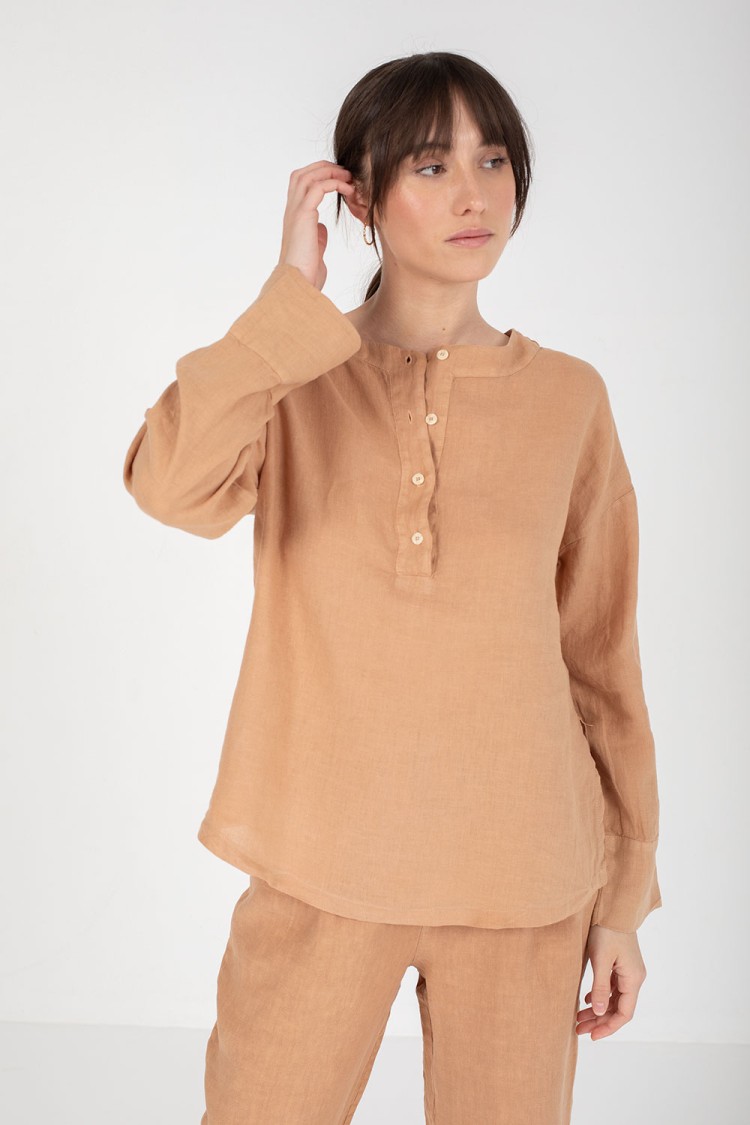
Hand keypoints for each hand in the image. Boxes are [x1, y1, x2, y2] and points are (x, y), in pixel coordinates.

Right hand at [278, 160, 356, 290]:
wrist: (299, 282)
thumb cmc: (306, 271)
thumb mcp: (314, 248)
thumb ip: (317, 235)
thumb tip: (321, 228)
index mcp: (294, 217)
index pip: (301, 184)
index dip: (319, 176)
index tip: (339, 180)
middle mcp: (291, 210)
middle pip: (302, 174)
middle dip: (324, 168)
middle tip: (345, 172)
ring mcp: (295, 211)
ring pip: (308, 176)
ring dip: (330, 173)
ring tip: (348, 176)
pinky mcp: (303, 215)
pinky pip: (318, 187)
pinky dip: (334, 184)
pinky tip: (348, 190)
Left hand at [575, 925, 646, 1039]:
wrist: (613, 907)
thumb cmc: (606, 931)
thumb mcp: (600, 960)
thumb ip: (601, 987)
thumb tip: (600, 1013)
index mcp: (633, 979)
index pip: (624, 1014)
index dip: (608, 1027)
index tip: (591, 1036)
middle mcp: (634, 977)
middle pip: (618, 1008)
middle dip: (599, 1021)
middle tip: (578, 1029)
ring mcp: (628, 970)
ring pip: (615, 998)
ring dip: (598, 1009)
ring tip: (579, 1017)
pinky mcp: (621, 963)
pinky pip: (613, 987)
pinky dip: (601, 996)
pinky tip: (588, 1000)